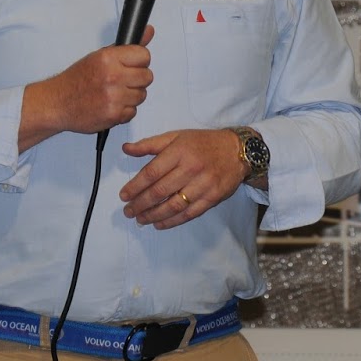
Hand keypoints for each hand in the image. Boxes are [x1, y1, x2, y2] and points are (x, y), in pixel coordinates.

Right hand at [18, 27, 154, 149]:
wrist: (58, 103)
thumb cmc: (77, 79)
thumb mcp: (100, 56)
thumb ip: (127, 47)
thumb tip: (149, 31)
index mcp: (108, 58)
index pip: (144, 55)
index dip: (139, 61)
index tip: (132, 65)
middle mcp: (112, 76)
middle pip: (147, 76)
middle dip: (137, 79)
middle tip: (122, 80)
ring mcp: (114, 97)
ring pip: (142, 95)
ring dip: (131, 96)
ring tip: (114, 93)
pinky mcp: (114, 115)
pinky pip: (133, 112)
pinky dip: (124, 111)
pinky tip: (111, 105)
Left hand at [119, 127, 245, 229]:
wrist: (237, 151)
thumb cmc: (203, 142)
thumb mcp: (176, 136)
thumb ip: (150, 144)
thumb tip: (126, 149)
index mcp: (179, 151)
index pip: (152, 172)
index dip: (135, 186)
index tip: (123, 196)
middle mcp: (191, 168)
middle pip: (160, 191)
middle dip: (140, 204)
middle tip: (128, 212)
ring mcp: (203, 185)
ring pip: (173, 205)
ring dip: (154, 215)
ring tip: (140, 219)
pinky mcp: (212, 198)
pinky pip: (189, 213)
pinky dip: (172, 221)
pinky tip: (159, 224)